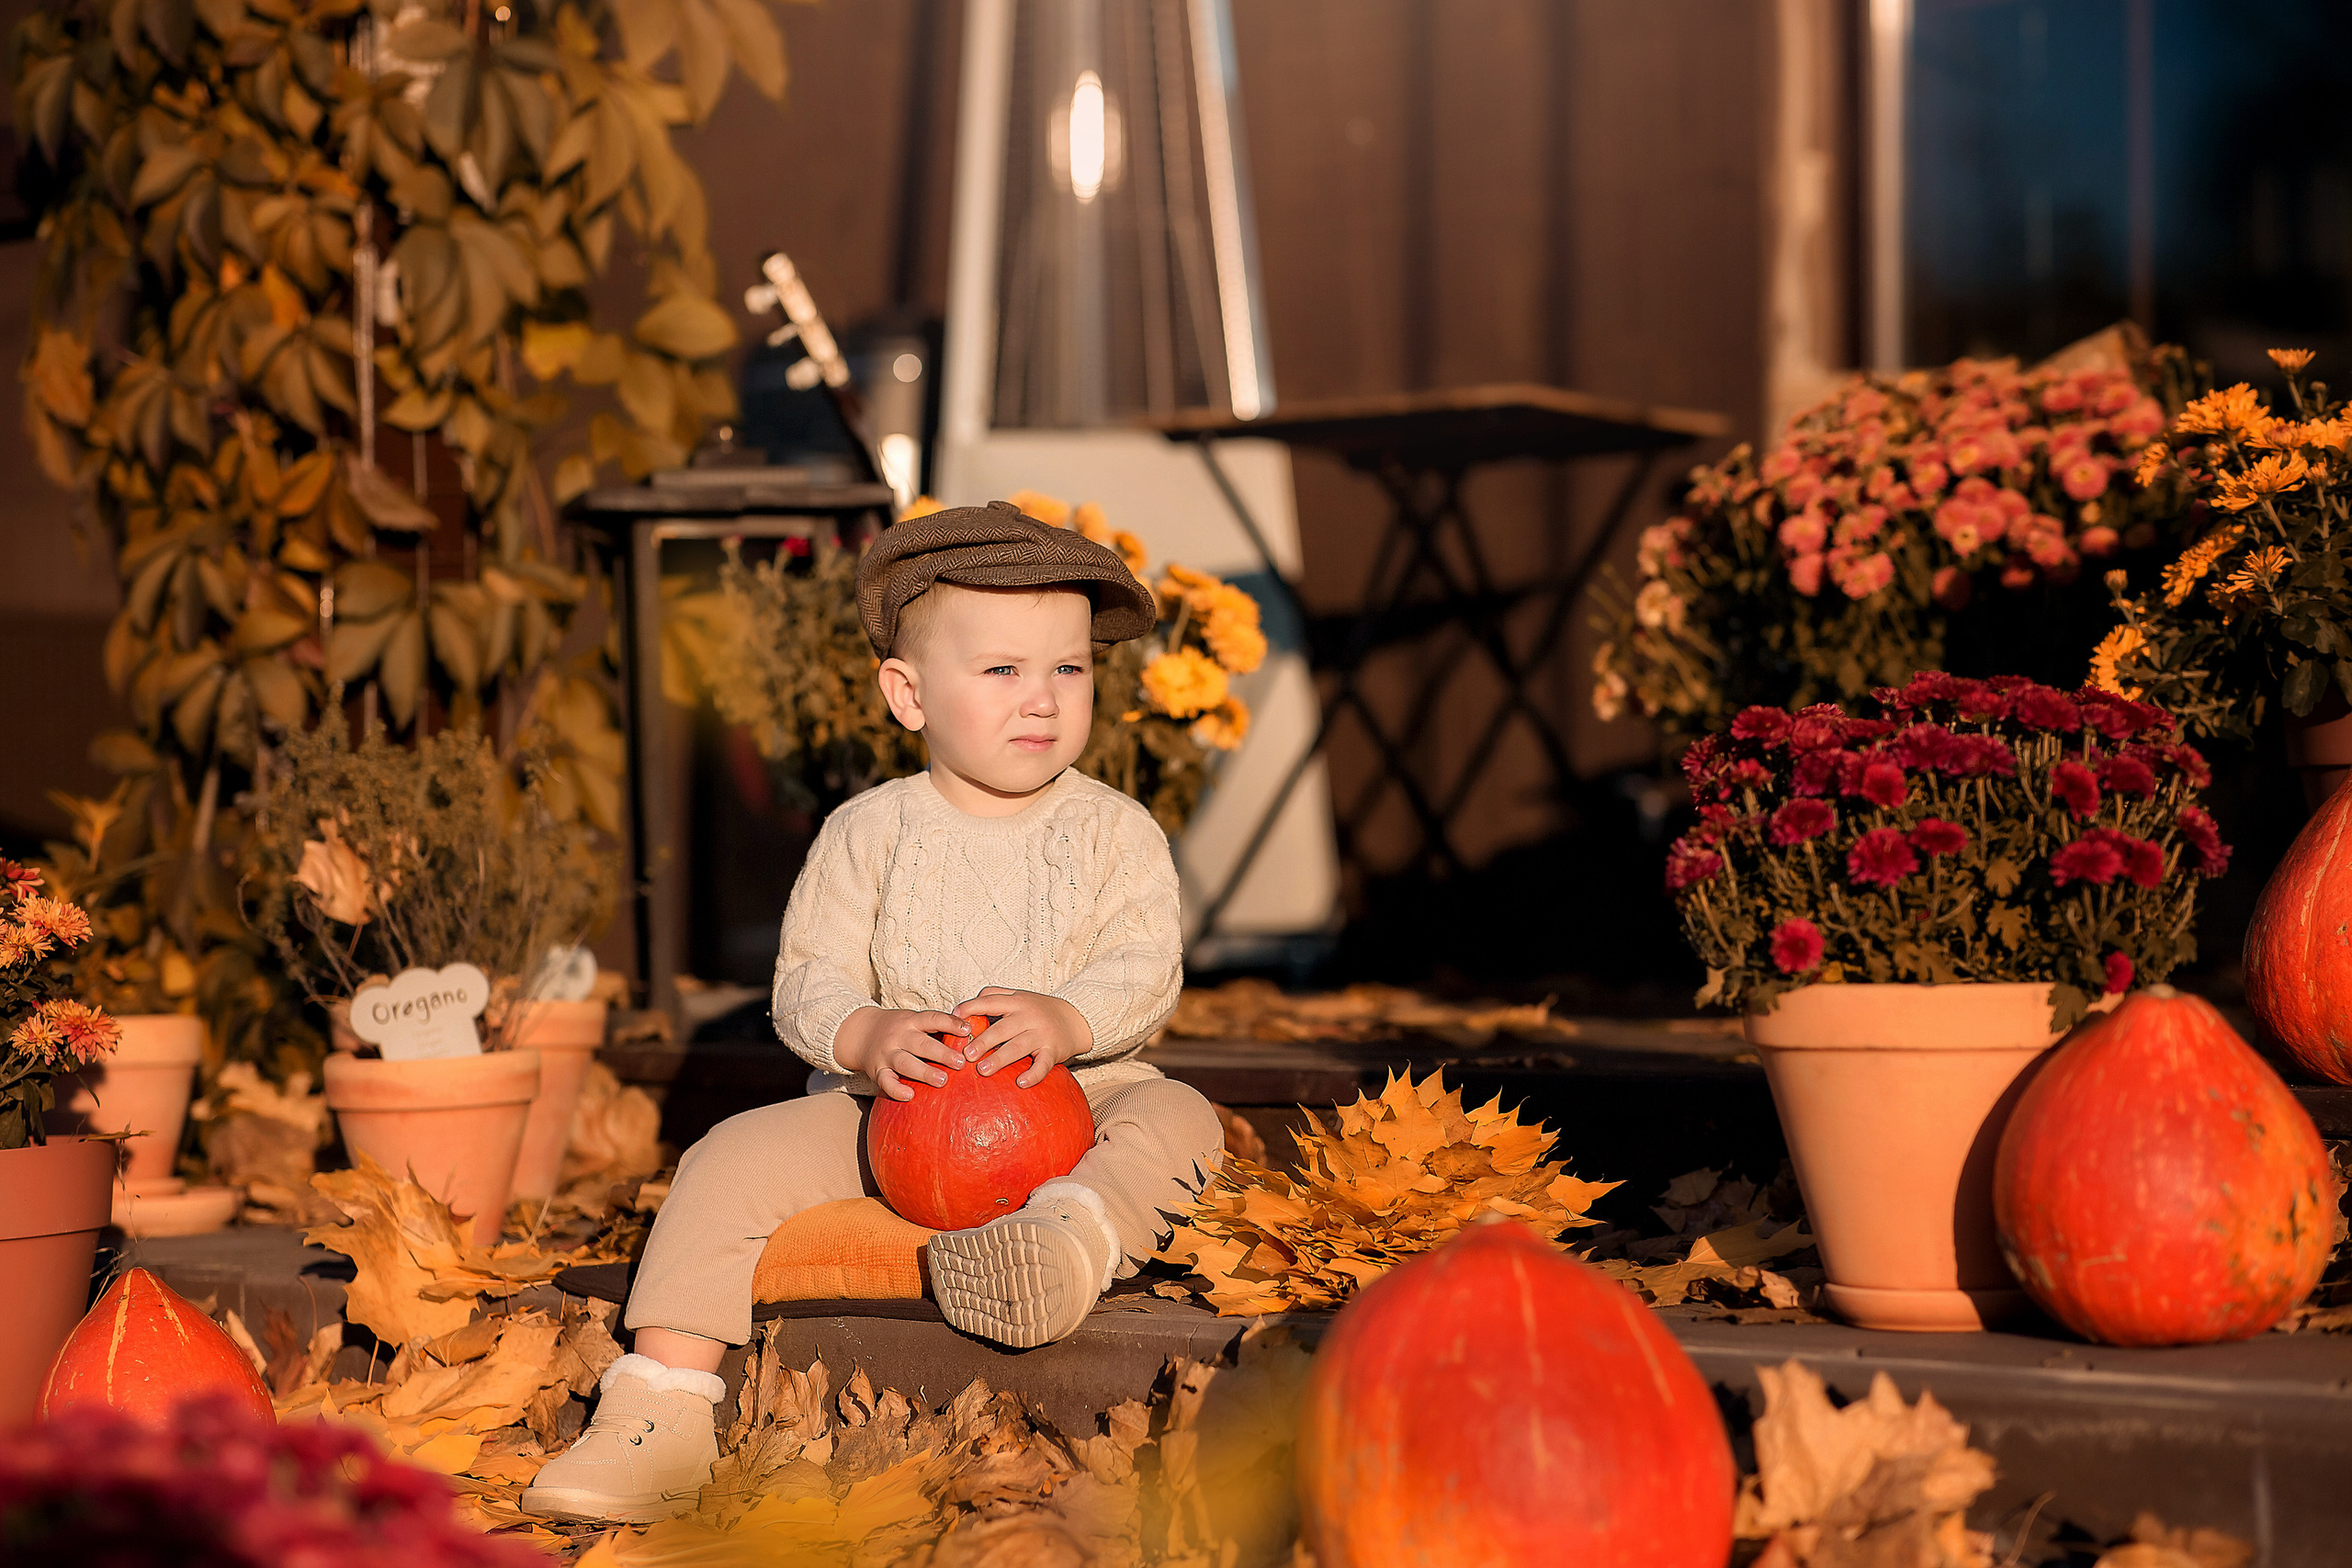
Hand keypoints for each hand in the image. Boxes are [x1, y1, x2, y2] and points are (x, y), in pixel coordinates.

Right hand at [832, 1006, 973, 1101]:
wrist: (861, 1032)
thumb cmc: (901, 1030)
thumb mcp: (916, 1022)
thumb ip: (939, 1030)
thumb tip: (976, 1037)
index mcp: (912, 1021)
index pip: (933, 1019)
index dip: (950, 1023)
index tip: (968, 1030)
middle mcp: (899, 1036)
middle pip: (921, 1043)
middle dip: (942, 1053)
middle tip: (961, 1062)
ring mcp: (886, 1053)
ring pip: (905, 1062)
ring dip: (924, 1071)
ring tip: (943, 1080)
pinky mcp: (877, 1071)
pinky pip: (885, 1081)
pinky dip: (896, 1089)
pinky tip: (910, 1095)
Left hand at [955, 987, 1092, 1087]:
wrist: (1075, 1019)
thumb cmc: (1038, 1010)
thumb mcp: (1018, 996)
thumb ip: (993, 996)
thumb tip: (963, 1008)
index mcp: (1016, 1001)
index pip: (990, 1000)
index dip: (971, 1007)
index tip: (954, 1018)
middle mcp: (1028, 1016)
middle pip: (1003, 1028)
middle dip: (984, 1041)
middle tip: (966, 1055)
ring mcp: (1042, 1033)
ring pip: (1019, 1046)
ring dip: (1000, 1059)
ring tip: (983, 1070)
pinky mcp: (1054, 1050)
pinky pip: (1043, 1064)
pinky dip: (1033, 1074)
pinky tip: (1021, 1083)